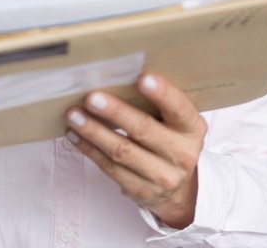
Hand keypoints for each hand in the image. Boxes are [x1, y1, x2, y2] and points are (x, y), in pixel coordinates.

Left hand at [64, 73, 206, 228]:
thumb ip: (160, 104)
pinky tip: (75, 134)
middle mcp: (181, 154)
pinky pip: (109, 168)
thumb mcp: (178, 123)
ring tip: (74, 115)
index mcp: (192, 129)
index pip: (179, 109)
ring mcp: (162, 176)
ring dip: (94, 131)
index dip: (162, 94)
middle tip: (92, 98)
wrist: (179, 188)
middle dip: (116, 112)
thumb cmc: (171, 140)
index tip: (142, 78)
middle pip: (144, 130)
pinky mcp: (140, 191)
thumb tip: (120, 75)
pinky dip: (89, 149)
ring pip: (121, 151)